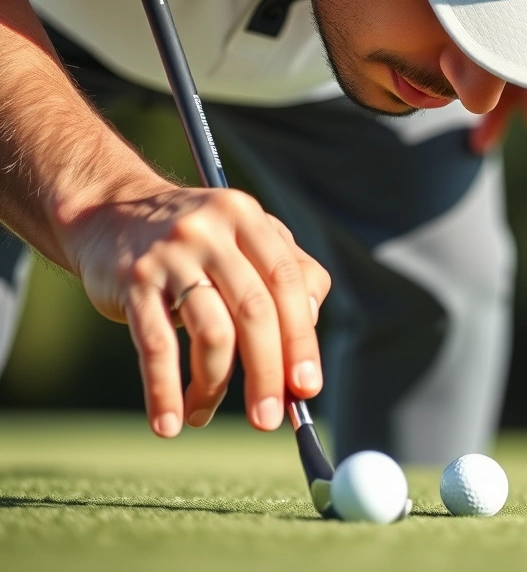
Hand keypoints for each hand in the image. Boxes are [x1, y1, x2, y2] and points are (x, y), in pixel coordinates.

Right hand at [72, 184, 329, 436]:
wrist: (109, 211)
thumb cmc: (197, 240)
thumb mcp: (247, 237)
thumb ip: (290, 273)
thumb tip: (309, 333)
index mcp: (248, 219)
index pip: (288, 283)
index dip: (302, 339)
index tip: (306, 387)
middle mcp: (211, 232)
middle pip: (254, 311)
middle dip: (267, 372)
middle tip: (269, 418)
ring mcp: (170, 255)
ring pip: (211, 331)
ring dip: (215, 385)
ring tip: (204, 415)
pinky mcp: (132, 281)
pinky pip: (155, 345)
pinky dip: (164, 390)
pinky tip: (168, 422)